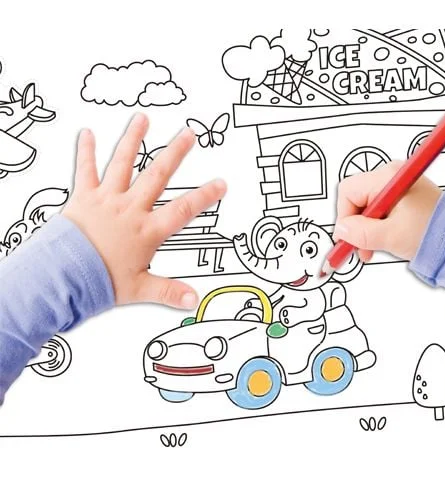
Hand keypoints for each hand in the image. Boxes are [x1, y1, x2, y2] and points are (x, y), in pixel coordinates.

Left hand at [62, 113, 226, 308]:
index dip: (205, 196)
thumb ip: (169, 292)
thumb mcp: (140, 289)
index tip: (220, 183)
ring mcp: (107, 200)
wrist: (63, 275)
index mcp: (146, 231)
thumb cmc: (99, 280)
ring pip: (123, 164)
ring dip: (134, 140)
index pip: (183, 210)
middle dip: (175, 153)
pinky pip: (85, 170)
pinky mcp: (84, 197)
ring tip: (143, 119)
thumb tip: (193, 300)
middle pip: (157, 176)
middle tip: (188, 135)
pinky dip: (86, 151)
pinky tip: (87, 134)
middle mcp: (130, 209)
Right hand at [334, 161, 441, 261]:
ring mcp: (396, 185)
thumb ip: (361, 233)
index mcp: (388, 178)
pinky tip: (382, 238)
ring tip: (373, 247)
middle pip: (356, 198)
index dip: (345, 216)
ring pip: (365, 205)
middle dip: (355, 225)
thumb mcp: (391, 236)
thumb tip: (341, 230)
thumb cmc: (434, 231)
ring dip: (365, 228)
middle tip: (360, 247)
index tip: (348, 237)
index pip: (348, 191)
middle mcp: (391, 176)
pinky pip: (377, 208)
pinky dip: (375, 225)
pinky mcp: (401, 195)